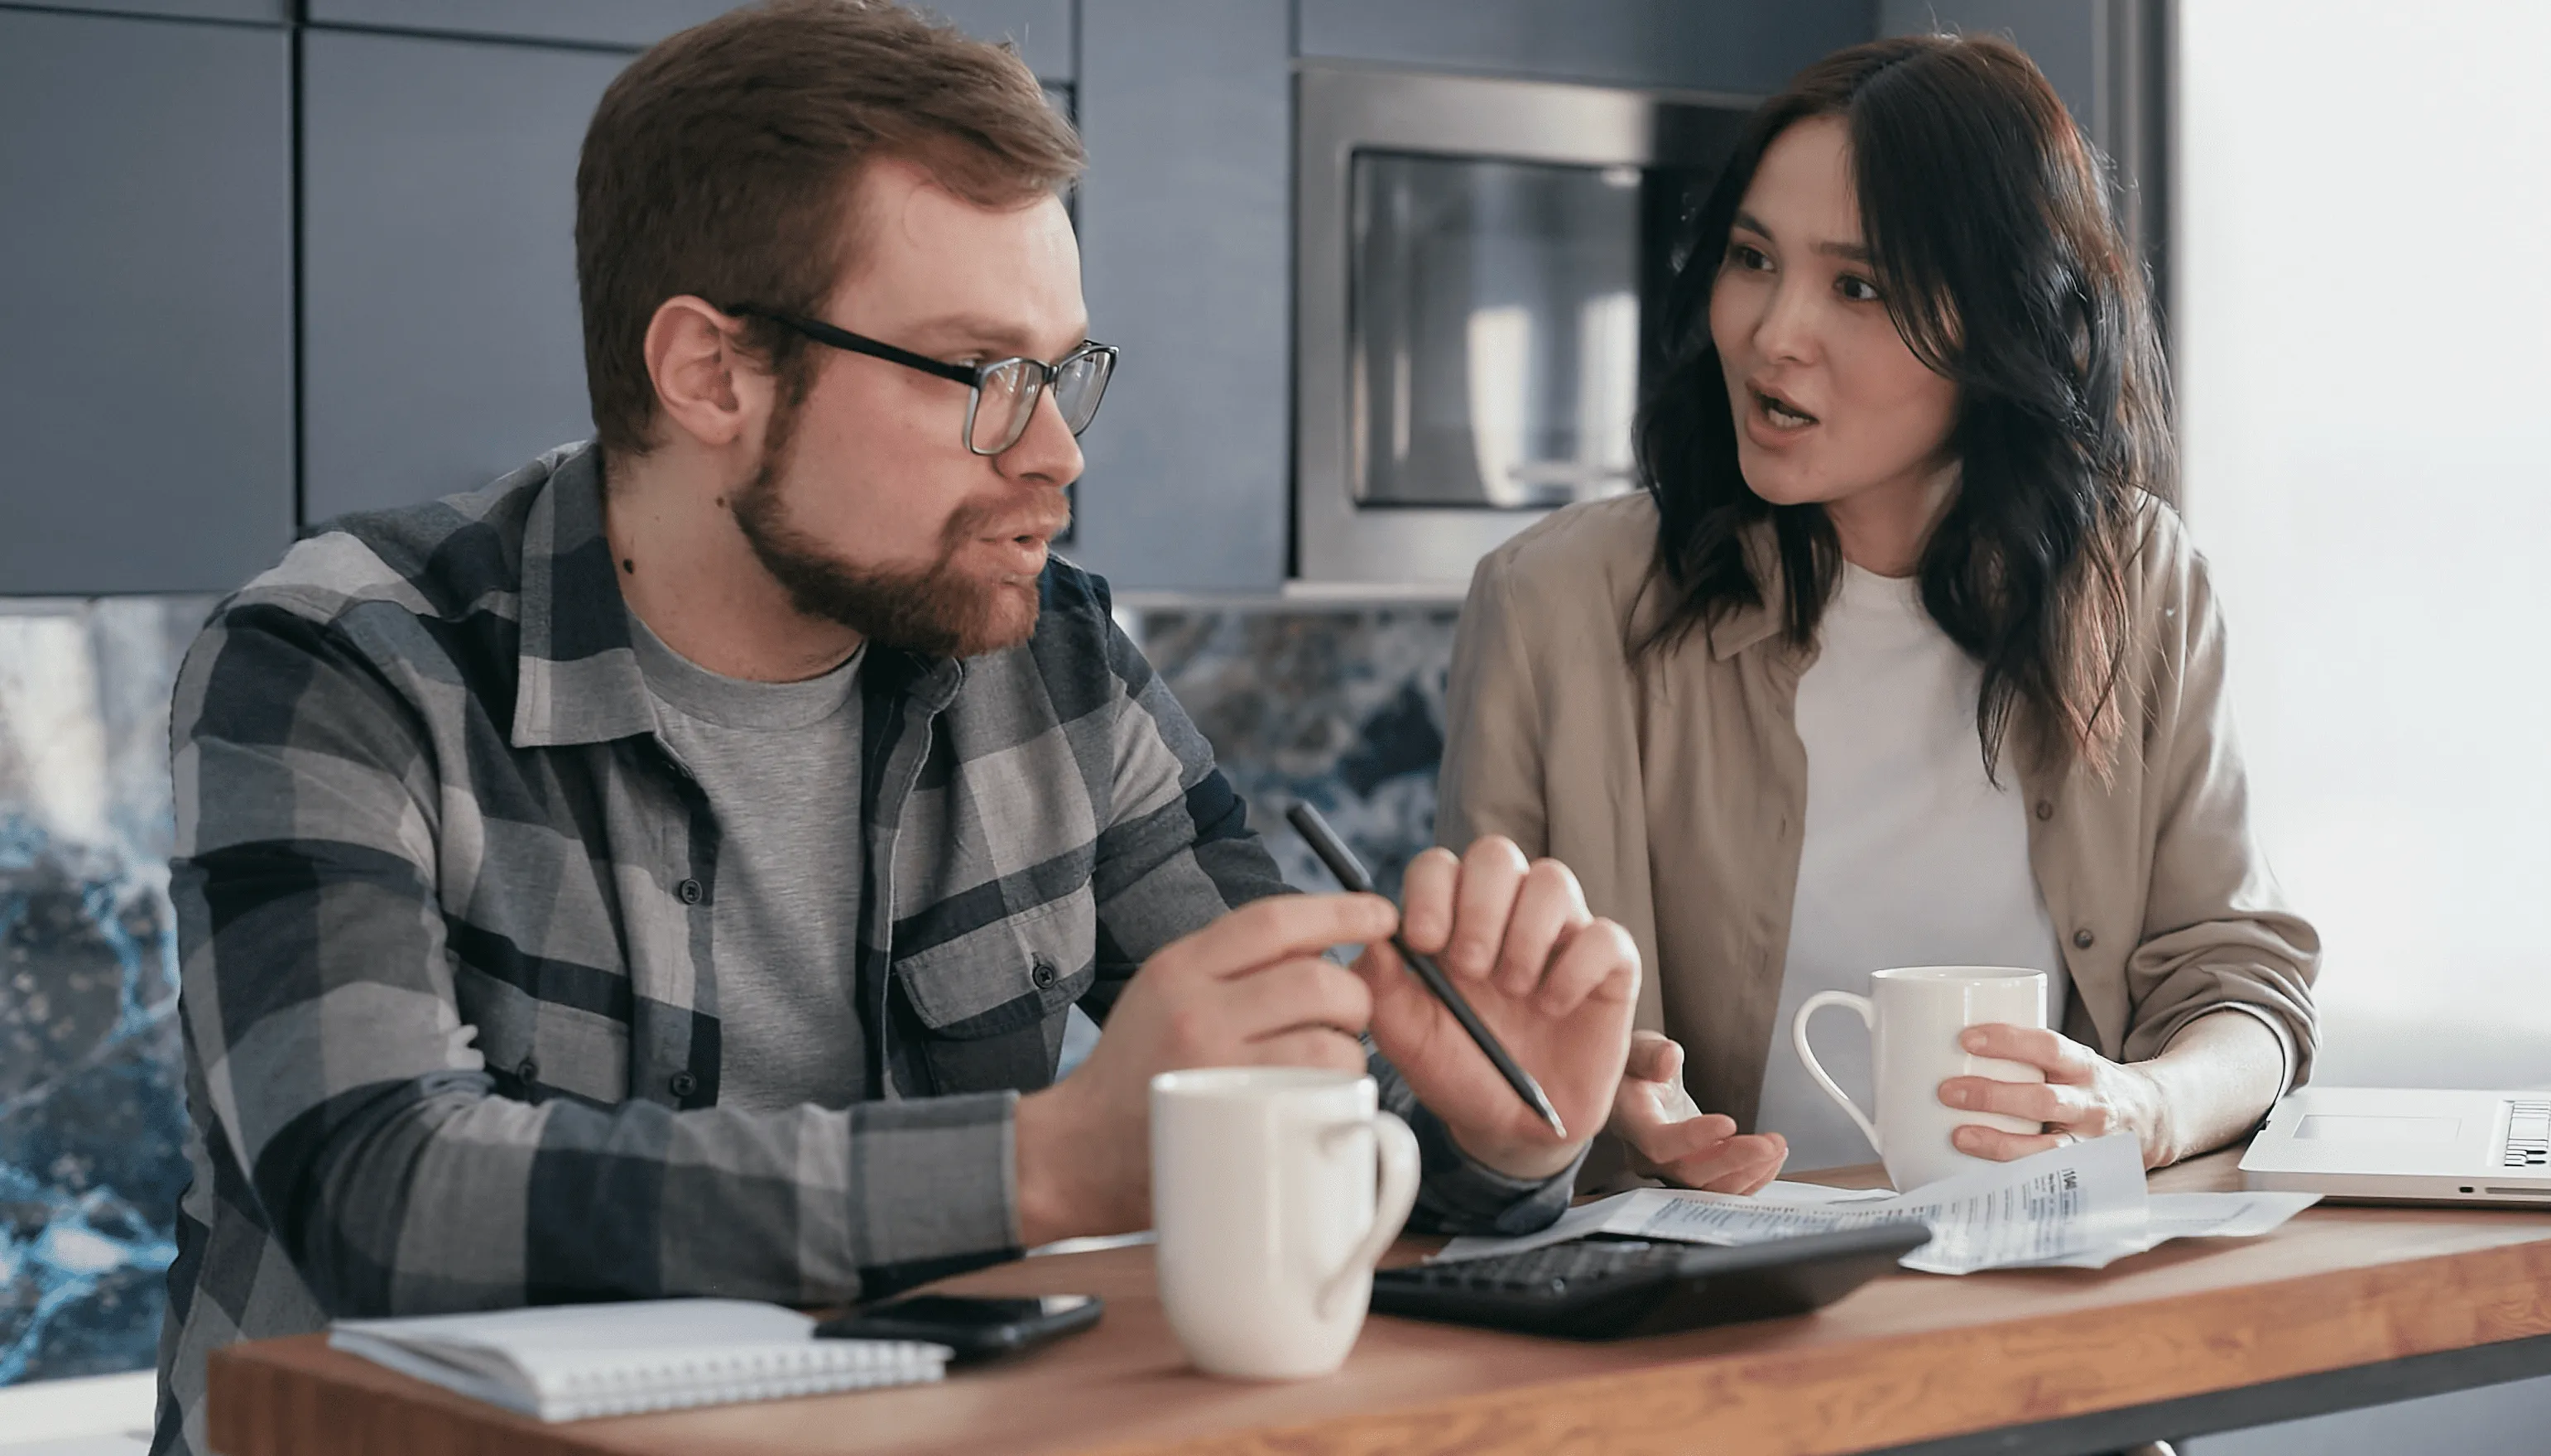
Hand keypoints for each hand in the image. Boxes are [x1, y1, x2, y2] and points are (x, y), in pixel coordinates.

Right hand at [1013, 893, 1396, 1244]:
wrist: (1076, 1153)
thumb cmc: (1133, 1073)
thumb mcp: (1163, 995)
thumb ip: (1226, 969)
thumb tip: (1320, 950)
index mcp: (1179, 966)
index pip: (1274, 920)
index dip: (1340, 911)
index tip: (1380, 915)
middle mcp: (1195, 1006)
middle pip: (1315, 977)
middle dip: (1354, 994)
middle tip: (1350, 1015)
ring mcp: (1214, 1064)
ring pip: (1328, 1037)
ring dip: (1351, 1048)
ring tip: (1329, 1062)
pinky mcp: (1232, 1118)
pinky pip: (1318, 1089)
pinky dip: (1339, 1089)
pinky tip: (1320, 1095)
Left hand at [1359, 837, 1638, 1182]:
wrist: (1511, 1125)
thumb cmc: (1457, 1070)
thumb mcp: (1407, 1036)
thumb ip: (1381, 986)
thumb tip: (1372, 936)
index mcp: (1451, 919)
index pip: (1439, 867)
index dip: (1431, 891)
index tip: (1425, 942)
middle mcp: (1507, 913)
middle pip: (1496, 855)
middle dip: (1479, 907)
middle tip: (1471, 968)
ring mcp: (1560, 934)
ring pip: (1552, 880)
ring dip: (1526, 935)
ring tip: (1513, 990)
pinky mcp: (1609, 965)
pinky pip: (1605, 935)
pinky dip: (1575, 970)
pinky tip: (1552, 1007)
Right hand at [1609, 1031, 1787, 1192]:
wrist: (1635, 1090)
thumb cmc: (1636, 1070)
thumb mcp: (1638, 1047)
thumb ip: (1650, 1054)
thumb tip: (1668, 1059)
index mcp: (1632, 1122)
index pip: (1659, 1143)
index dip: (1694, 1139)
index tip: (1729, 1123)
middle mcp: (1647, 1156)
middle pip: (1691, 1173)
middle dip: (1736, 1160)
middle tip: (1771, 1144)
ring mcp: (1670, 1170)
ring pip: (1710, 1187)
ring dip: (1750, 1172)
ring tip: (1778, 1148)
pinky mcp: (1692, 1174)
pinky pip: (1721, 1187)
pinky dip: (1751, 1176)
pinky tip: (1771, 1158)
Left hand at [1937, 1023, 2171, 1168]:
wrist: (2155, 1118)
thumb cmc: (2088, 1085)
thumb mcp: (2069, 1060)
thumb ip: (2025, 1056)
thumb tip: (1942, 1046)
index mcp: (2083, 1066)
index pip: (2048, 1046)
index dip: (2008, 1041)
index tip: (1966, 1038)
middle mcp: (2091, 1104)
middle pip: (2043, 1099)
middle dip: (1993, 1095)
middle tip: (1946, 1091)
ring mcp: (2090, 1142)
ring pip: (2048, 1147)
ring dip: (2000, 1143)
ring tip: (1959, 1136)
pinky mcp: (2084, 1172)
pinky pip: (2049, 1178)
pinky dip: (2016, 1177)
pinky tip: (1982, 1177)